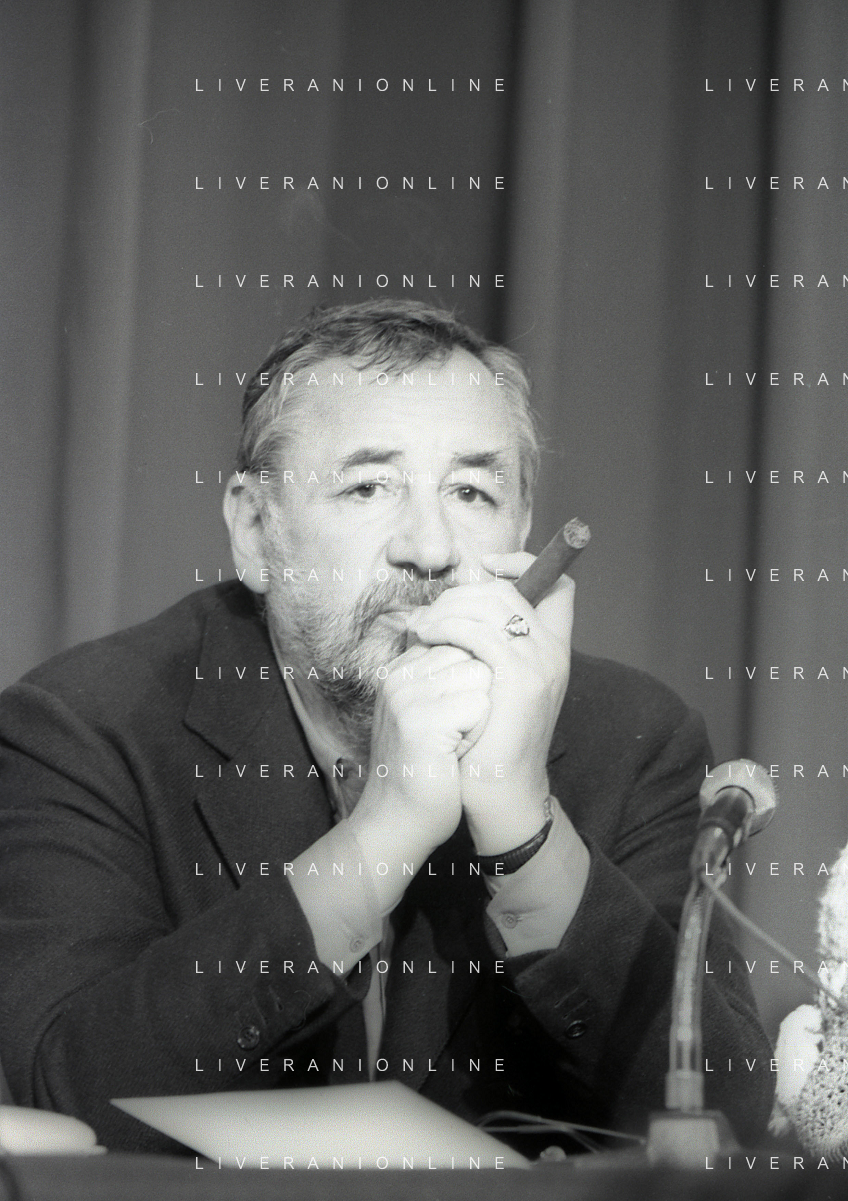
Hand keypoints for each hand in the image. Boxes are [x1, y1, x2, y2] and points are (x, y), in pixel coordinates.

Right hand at [346, 639, 492, 908]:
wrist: (397, 821)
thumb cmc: (423, 769)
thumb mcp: (428, 710)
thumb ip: (444, 676)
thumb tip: (487, 644)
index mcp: (399, 668)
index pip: (462, 644)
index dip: (469, 684)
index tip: (446, 719)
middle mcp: (397, 675)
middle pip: (474, 658)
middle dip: (477, 694)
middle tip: (451, 733)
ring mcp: (406, 696)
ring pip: (481, 677)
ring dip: (480, 713)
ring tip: (453, 741)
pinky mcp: (421, 720)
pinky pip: (481, 705)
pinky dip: (478, 732)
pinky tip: (454, 753)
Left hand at [405, 552, 573, 853]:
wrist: (501, 793)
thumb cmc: (488, 742)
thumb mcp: (494, 688)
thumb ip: (486, 651)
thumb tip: (452, 613)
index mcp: (554, 650)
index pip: (559, 588)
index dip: (524, 567)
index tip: (486, 568)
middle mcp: (553, 652)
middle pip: (510, 591)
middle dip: (464, 593)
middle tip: (433, 614)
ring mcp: (539, 664)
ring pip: (492, 604)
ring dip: (448, 609)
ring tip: (421, 627)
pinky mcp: (519, 680)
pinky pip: (478, 633)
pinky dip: (446, 627)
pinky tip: (425, 638)